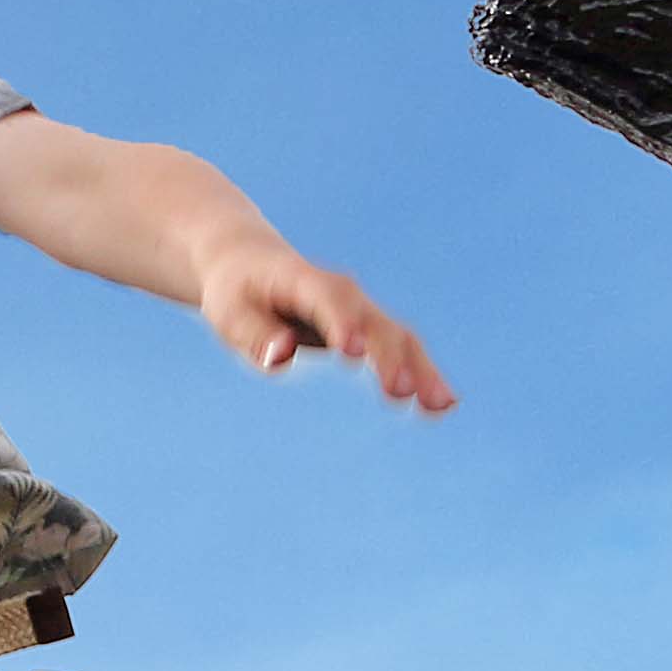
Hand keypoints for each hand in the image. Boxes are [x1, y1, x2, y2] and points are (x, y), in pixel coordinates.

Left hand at [196, 239, 454, 410]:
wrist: (252, 265)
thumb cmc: (236, 292)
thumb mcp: (229, 312)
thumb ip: (253, 334)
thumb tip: (281, 358)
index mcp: (305, 281)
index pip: (330, 300)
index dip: (343, 324)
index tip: (353, 354)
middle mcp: (343, 293)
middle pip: (375, 322)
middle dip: (388, 356)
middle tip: (399, 392)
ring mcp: (361, 310)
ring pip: (400, 337)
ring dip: (421, 370)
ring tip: (440, 406)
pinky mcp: (368, 330)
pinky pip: (402, 350)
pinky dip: (422, 374)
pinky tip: (442, 405)